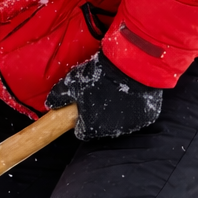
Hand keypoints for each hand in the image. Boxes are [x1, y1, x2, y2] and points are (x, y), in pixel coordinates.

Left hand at [47, 51, 162, 141]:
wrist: (131, 65)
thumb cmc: (99, 75)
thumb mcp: (72, 82)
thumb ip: (59, 96)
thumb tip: (51, 104)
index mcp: (92, 127)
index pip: (82, 132)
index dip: (81, 120)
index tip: (83, 108)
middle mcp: (112, 131)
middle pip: (101, 129)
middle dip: (98, 116)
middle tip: (99, 97)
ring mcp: (131, 125)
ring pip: (120, 123)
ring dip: (116, 113)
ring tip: (115, 93)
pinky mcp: (146, 117)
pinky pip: (136, 116)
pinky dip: (133, 107)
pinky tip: (130, 93)